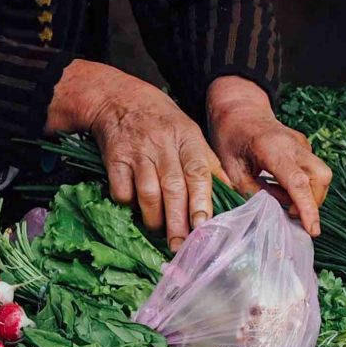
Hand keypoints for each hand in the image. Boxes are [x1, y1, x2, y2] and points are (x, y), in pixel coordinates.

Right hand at [46, 59, 225, 250]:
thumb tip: (231, 194)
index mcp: (187, 137)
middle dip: (178, 221)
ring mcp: (137, 152)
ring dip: (154, 218)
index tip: (203, 225)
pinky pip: (122, 191)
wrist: (118, 99)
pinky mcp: (114, 160)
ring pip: (148, 193)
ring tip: (160, 231)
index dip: (201, 200)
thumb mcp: (189, 132)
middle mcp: (163, 144)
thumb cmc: (161, 121)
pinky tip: (134, 209)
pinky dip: (128, 205)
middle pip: (173, 188)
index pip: (198, 171)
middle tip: (181, 246)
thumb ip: (208, 163)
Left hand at [206, 76, 331, 236]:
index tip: (313, 229)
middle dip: (313, 202)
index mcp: (272, 148)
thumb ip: (253, 192)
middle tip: (289, 214)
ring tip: (285, 202)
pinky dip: (305, 185)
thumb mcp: (232, 169)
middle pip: (320, 177)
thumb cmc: (230, 138)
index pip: (297, 181)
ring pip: (321, 174)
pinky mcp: (304, 146)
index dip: (307, 207)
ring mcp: (302, 143)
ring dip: (310, 195)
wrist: (239, 109)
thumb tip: (273, 212)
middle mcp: (293, 144)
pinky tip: (283, 188)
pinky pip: (313, 170)